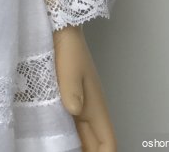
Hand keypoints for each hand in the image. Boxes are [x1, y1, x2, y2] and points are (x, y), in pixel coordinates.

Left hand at [52, 24, 116, 151]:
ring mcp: (82, 104)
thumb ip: (72, 90)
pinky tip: (60, 138)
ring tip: (66, 150)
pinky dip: (72, 136)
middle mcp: (91, 109)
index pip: (108, 142)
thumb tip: (75, 111)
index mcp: (96, 107)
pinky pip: (75, 125)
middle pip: (97, 143)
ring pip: (87, 136)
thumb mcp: (69, 69)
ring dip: (83, 147)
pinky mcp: (71, 98)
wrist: (63, 29)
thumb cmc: (69, 47)